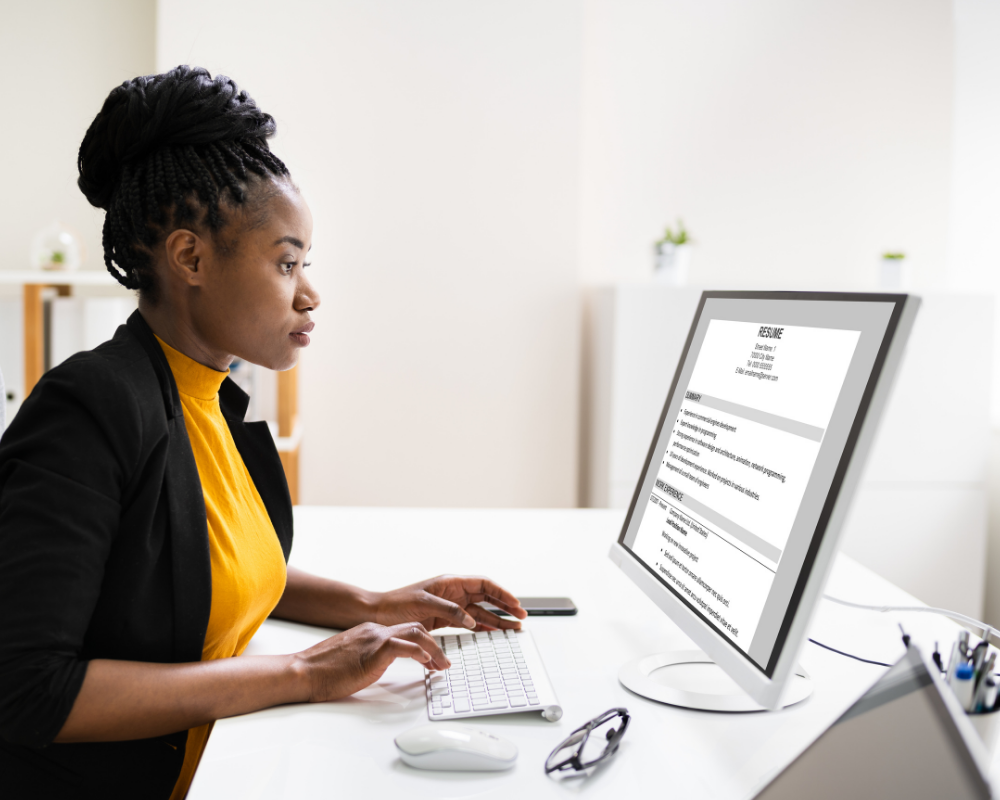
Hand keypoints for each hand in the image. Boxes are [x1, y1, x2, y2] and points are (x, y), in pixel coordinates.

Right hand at [294, 621, 448, 703]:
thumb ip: (369, 657)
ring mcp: (374, 639)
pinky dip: (419, 653)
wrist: (303, 671)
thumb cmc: (323, 671)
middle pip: (415, 627)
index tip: (432, 659)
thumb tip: (381, 665)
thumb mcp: (352, 660)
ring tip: (442, 665)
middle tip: (443, 663)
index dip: (423, 644)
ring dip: (434, 649)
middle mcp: (375, 631)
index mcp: (370, 632)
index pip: (404, 631)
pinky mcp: (373, 651)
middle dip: (434, 645)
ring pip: (415, 633)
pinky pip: (403, 646)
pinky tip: (427, 663)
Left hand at [372, 575, 527, 631]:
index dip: (502, 593)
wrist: (377, 614)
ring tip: (513, 628)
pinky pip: (468, 622)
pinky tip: (491, 632)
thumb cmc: (396, 605)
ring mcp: (450, 606)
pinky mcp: (443, 619)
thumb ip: (450, 611)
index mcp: (450, 582)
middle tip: (522, 617)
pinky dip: (481, 627)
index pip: (484, 584)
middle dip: (505, 606)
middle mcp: (453, 592)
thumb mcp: (424, 605)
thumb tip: (470, 620)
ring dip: (496, 619)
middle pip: (486, 597)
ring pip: (480, 611)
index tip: (516, 604)